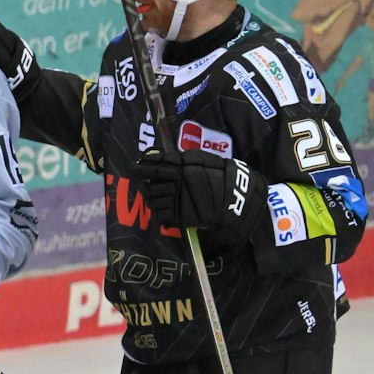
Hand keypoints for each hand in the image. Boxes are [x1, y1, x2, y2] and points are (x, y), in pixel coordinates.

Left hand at [137, 147, 260, 243]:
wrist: (238, 201)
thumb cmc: (223, 177)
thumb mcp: (205, 160)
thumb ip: (180, 158)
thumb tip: (153, 155)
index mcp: (184, 169)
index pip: (156, 168)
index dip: (142, 168)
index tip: (134, 168)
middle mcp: (179, 185)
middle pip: (151, 185)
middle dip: (145, 184)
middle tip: (143, 183)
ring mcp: (179, 202)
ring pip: (153, 201)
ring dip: (151, 198)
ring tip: (154, 196)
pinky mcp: (181, 218)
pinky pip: (160, 215)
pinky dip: (159, 212)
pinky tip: (163, 208)